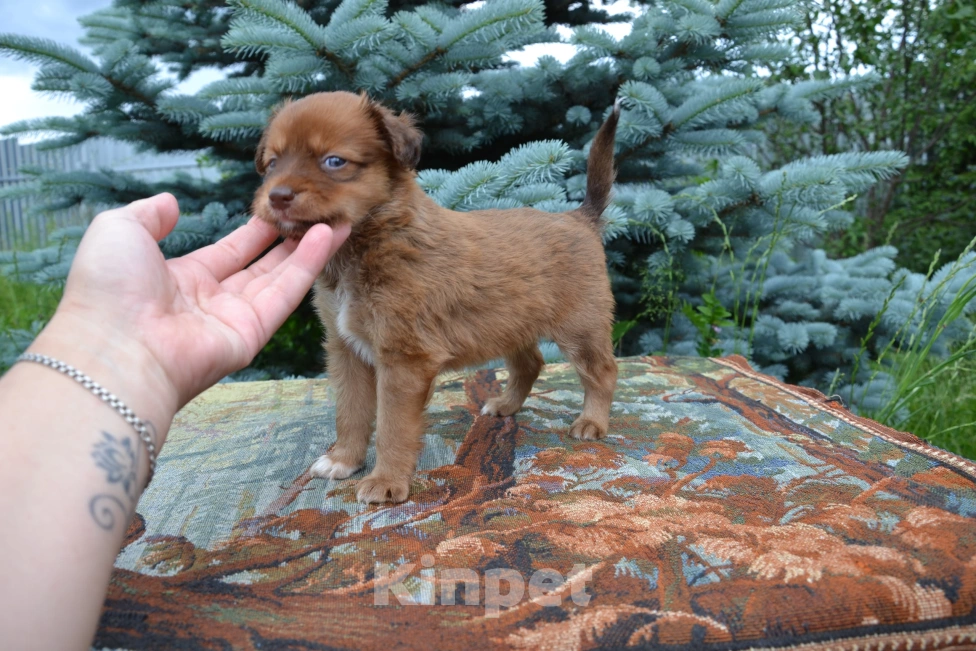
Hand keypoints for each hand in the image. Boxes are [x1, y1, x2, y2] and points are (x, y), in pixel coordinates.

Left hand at [46, 193, 348, 408]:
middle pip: (261, 266)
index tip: (278, 210)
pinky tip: (327, 236)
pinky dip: (308, 264)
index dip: (254, 231)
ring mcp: (234, 319)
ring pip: (281, 277)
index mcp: (180, 279)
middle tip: (316, 214)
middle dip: (289, 240)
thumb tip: (170, 201)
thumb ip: (147, 214)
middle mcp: (212, 301)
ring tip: (336, 219)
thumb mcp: (117, 231)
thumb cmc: (106, 291)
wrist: (114, 348)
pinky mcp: (253, 334)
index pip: (228, 252)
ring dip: (309, 248)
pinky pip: (286, 293)